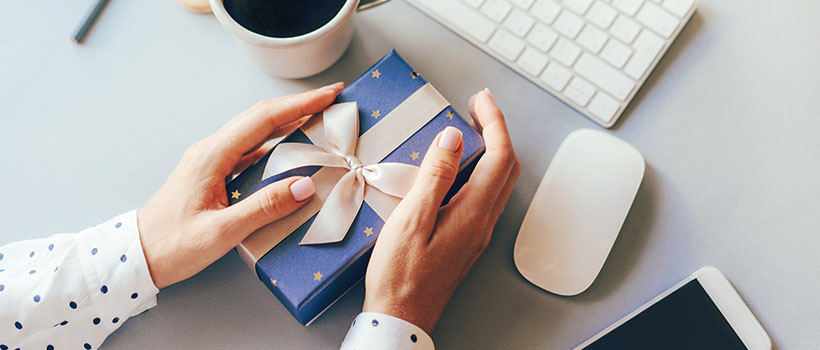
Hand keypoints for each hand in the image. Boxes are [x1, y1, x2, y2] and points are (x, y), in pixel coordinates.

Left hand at [137, 82, 343, 288]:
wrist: (137, 256)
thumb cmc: (172, 245)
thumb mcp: (221, 232)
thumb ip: (264, 207)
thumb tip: (304, 185)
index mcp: (212, 156)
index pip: (263, 119)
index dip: (300, 104)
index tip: (329, 95)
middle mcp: (211, 151)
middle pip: (260, 117)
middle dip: (299, 104)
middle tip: (331, 99)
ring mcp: (210, 160)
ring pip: (255, 131)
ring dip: (288, 120)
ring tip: (318, 118)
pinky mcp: (212, 173)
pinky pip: (249, 149)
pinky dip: (275, 142)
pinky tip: (290, 148)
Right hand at [363, 89, 519, 332]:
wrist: (401, 318)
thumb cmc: (399, 276)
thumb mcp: (411, 221)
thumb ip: (435, 177)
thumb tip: (453, 138)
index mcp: (473, 214)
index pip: (499, 157)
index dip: (494, 122)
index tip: (480, 100)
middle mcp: (483, 222)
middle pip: (507, 167)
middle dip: (498, 130)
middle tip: (477, 107)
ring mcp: (477, 233)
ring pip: (499, 182)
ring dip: (492, 150)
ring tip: (470, 129)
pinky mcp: (467, 240)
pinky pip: (485, 196)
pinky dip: (481, 170)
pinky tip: (459, 167)